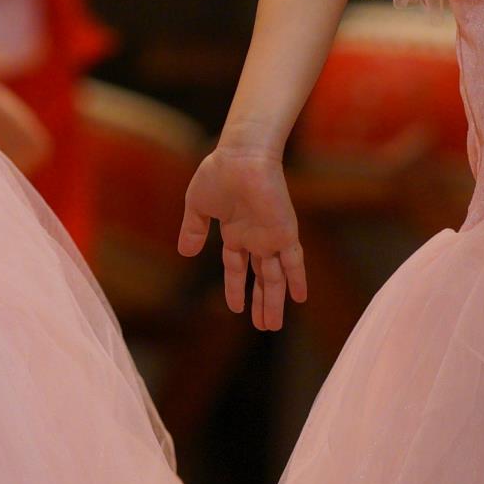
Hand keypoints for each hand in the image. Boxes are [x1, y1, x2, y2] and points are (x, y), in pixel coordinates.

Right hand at [179, 139, 308, 331]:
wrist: (240, 157)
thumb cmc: (218, 174)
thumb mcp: (197, 205)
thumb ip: (193, 229)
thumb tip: (185, 252)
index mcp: (235, 231)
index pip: (236, 267)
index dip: (236, 287)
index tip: (234, 308)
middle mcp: (255, 238)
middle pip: (261, 278)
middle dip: (261, 302)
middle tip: (263, 325)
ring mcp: (270, 237)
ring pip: (275, 277)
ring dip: (273, 302)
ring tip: (272, 325)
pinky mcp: (284, 232)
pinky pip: (294, 261)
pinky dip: (297, 279)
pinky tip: (298, 298)